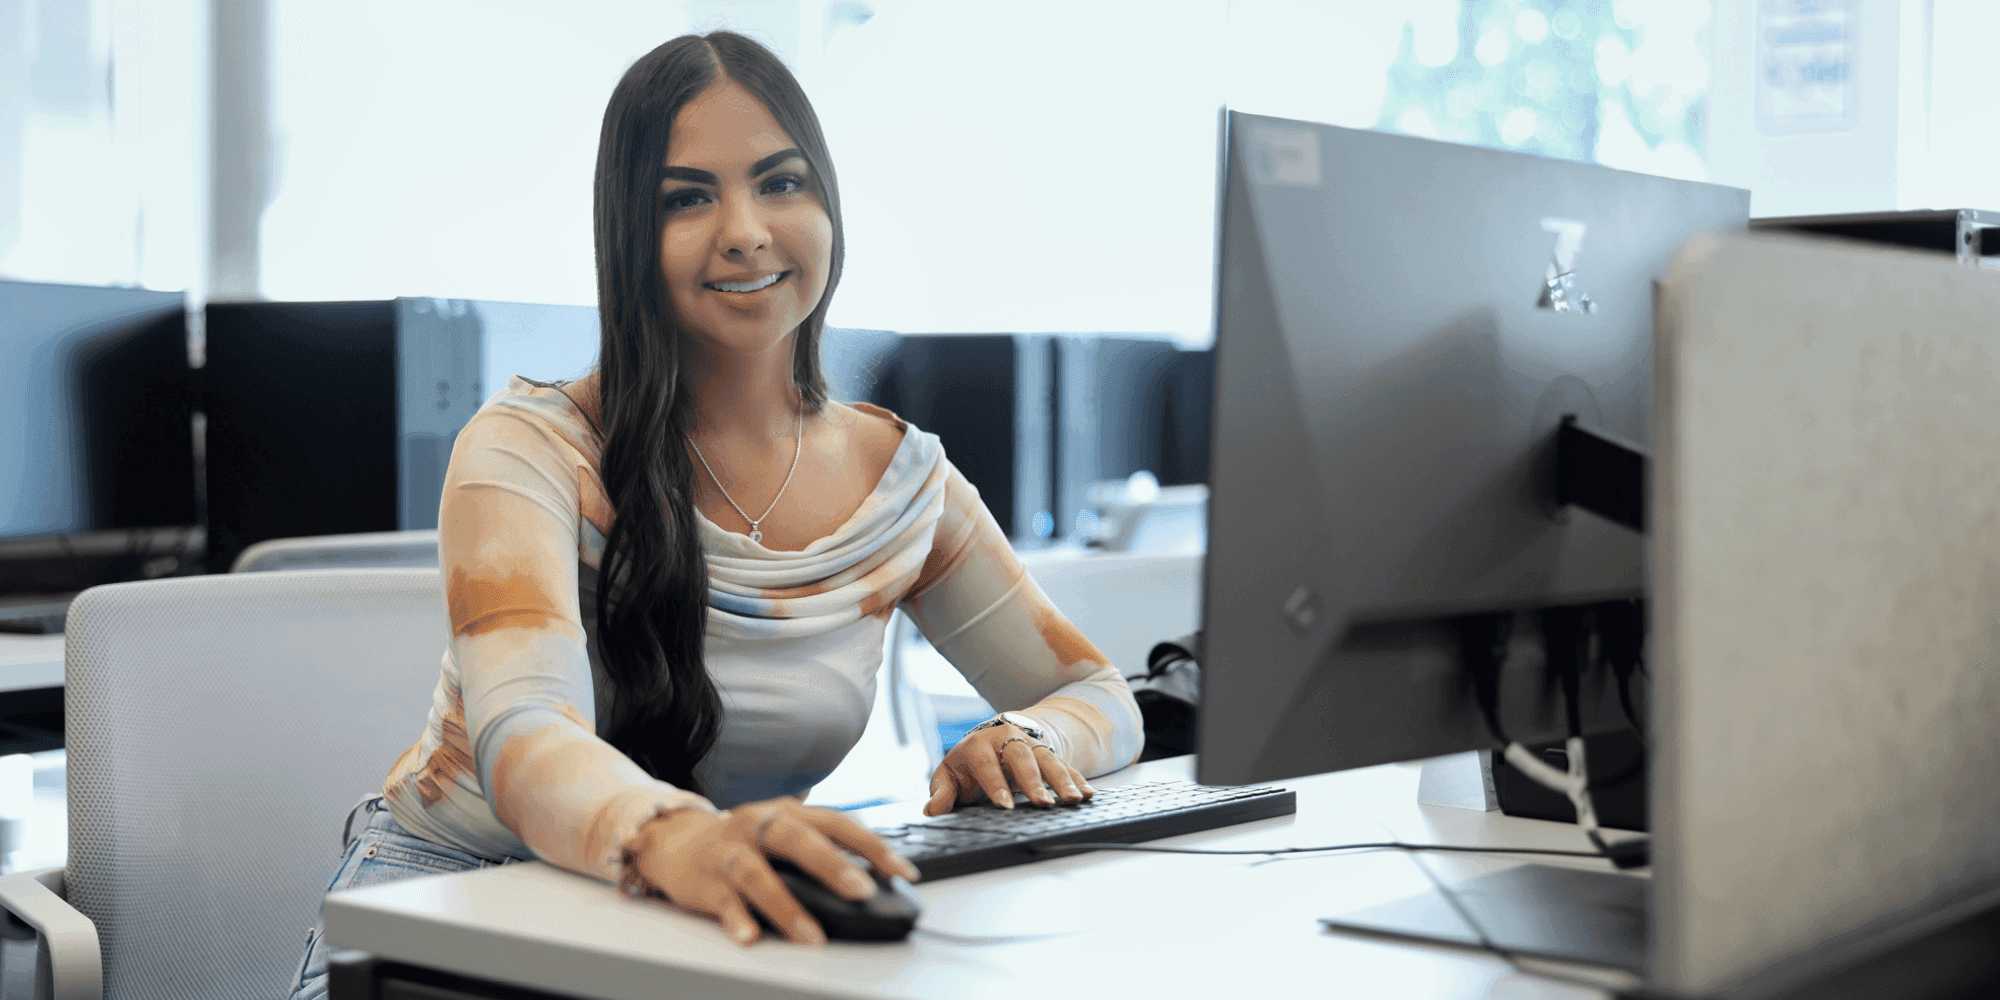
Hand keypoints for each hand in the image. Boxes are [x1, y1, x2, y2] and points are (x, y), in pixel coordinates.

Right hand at [630, 797, 918, 945]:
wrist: (675, 842)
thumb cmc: (744, 842)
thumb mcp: (784, 834)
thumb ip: (823, 847)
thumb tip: (877, 877)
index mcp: (788, 811)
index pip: (838, 823)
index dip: (873, 846)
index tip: (904, 872)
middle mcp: (758, 824)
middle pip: (798, 840)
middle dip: (833, 866)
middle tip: (862, 892)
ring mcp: (730, 850)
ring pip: (758, 874)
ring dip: (787, 906)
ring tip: (813, 936)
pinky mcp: (704, 879)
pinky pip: (722, 900)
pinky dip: (737, 919)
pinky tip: (750, 936)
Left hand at [924, 725, 1094, 814]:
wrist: (989, 740)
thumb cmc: (967, 764)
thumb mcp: (948, 776)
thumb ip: (941, 792)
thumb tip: (933, 809)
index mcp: (979, 744)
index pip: (987, 763)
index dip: (996, 784)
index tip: (1004, 805)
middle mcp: (1007, 739)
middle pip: (1022, 756)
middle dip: (1034, 780)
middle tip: (1043, 804)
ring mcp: (1030, 744)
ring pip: (1048, 759)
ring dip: (1062, 780)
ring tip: (1073, 800)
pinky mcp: (1047, 754)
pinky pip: (1065, 765)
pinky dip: (1077, 780)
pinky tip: (1088, 794)